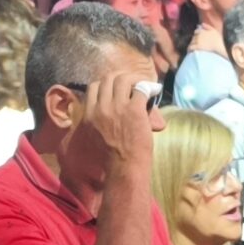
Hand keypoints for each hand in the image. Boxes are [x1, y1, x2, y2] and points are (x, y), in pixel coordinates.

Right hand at [75, 67, 159, 197]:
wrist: (124, 168)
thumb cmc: (111, 158)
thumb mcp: (95, 136)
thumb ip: (98, 121)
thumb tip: (110, 110)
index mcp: (89, 114)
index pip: (93, 87)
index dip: (105, 83)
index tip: (115, 86)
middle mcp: (101, 108)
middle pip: (108, 78)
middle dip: (120, 76)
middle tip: (132, 81)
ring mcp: (117, 107)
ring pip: (123, 79)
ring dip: (135, 78)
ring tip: (144, 83)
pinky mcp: (134, 110)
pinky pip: (141, 89)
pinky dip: (149, 87)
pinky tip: (154, 90)